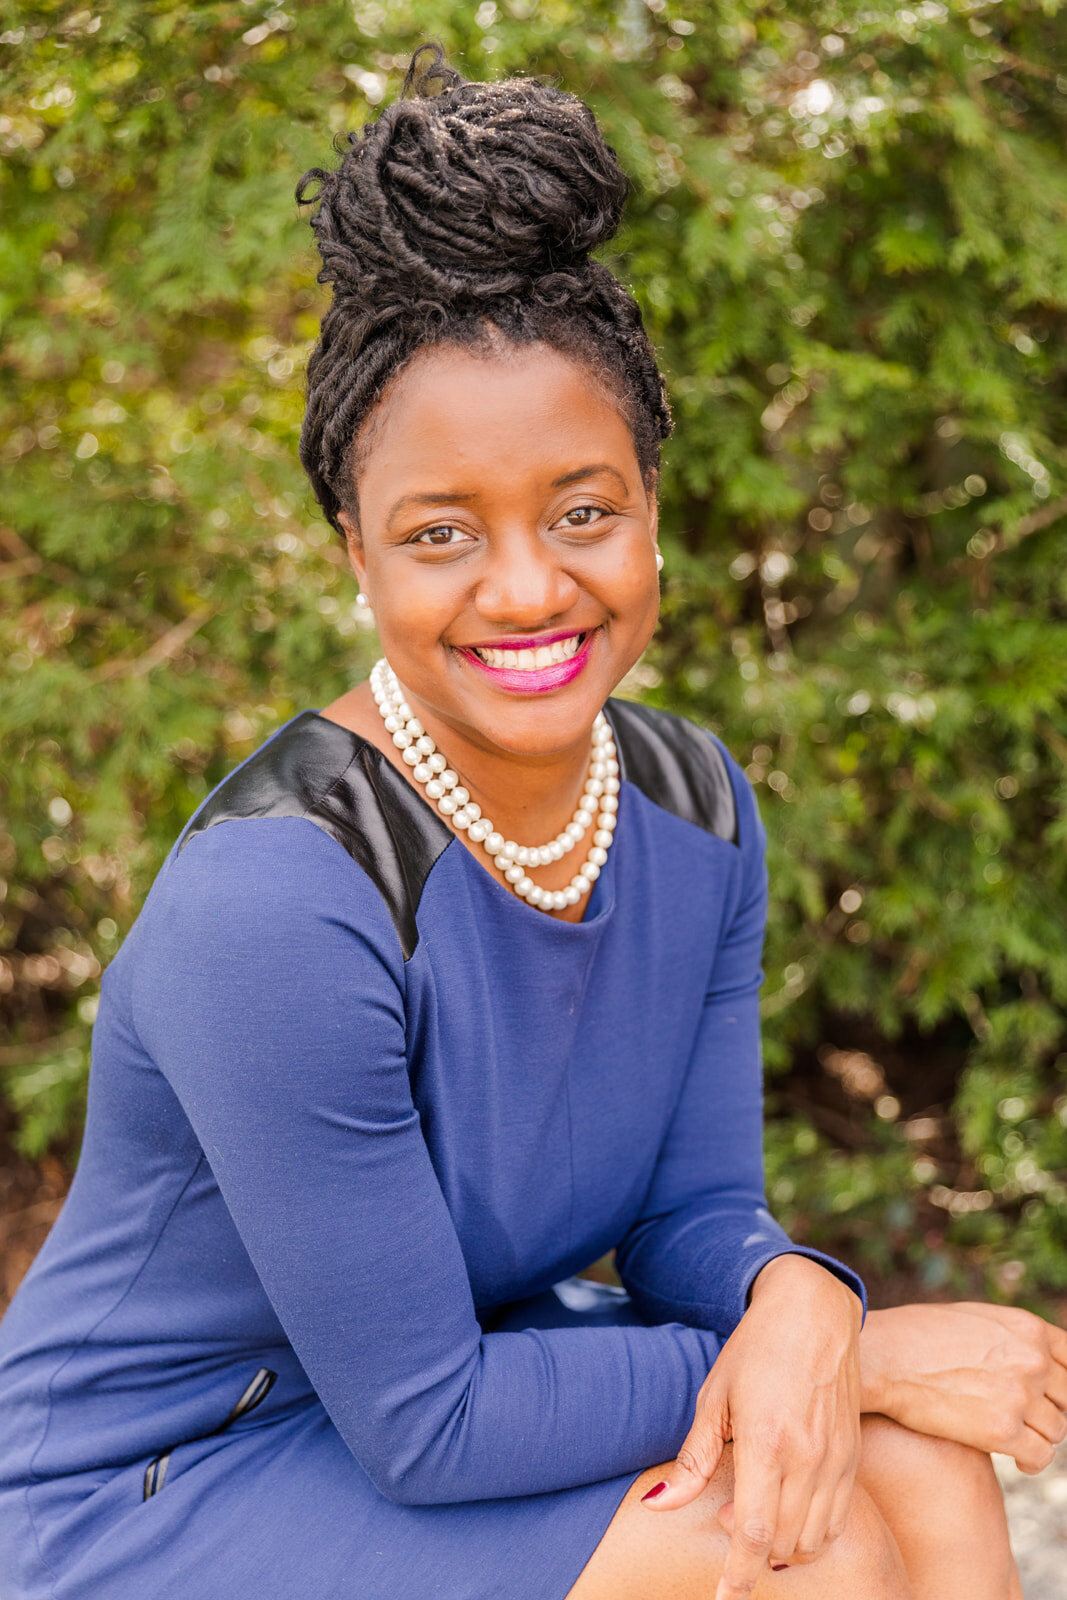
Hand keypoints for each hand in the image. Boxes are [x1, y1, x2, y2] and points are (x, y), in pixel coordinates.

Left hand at [642, 1254, 862, 1599]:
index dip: (738, 1574)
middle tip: (725, 1528)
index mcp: (766, 1443)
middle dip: (753, 1554)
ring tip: (754, 1516)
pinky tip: (788, 1511)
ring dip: (783, 1547)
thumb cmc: (756, 1348)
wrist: (814, 1312)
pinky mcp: (853, 1456)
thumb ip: (693, 1460)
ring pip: (814, 1538)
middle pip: (784, 1542)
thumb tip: (658, 1506)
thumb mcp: (714, 1397)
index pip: (754, 1531)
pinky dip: (813, 1533)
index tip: (725, 1598)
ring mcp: (836, 1459)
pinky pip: (838, 1518)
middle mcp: (808, 1457)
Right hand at [860, 1301, 1066, 1472]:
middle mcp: (1032, 1360)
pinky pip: (1040, 1457)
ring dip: (1037, 1436)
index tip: (1048, 1395)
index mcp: (1027, 1328)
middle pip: (1066, 1398)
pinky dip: (1031, 1462)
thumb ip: (1010, 1338)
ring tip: (1014, 1437)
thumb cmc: (916, 1336)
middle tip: (1022, 1417)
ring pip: (1057, 1430)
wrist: (881, 1356)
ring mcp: (1020, 1396)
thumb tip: (1033, 1360)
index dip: (1060, 1382)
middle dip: (1047, 1409)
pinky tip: (1016, 1460)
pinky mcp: (1002, 1431)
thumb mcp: (973, 1320)